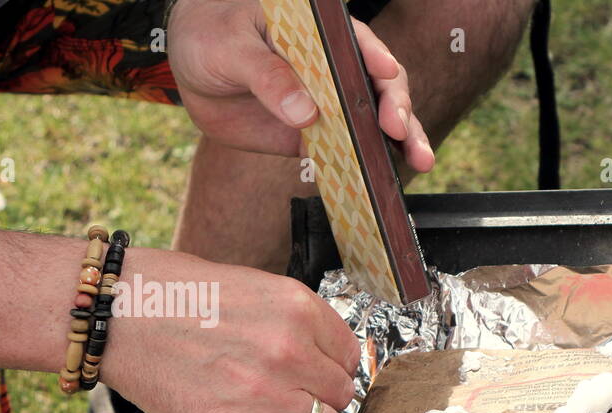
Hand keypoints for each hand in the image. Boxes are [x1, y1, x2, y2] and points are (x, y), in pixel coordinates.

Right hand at [102, 248, 360, 412]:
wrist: (112, 311)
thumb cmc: (171, 293)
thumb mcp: (251, 284)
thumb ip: (294, 319)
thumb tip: (324, 352)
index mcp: (297, 308)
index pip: (350, 354)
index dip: (333, 367)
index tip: (316, 373)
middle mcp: (288, 349)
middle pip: (341, 393)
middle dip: (321, 397)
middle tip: (290, 395)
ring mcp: (262, 390)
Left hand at [167, 0, 434, 168]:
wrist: (191, 68)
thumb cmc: (211, 34)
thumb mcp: (230, 46)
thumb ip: (266, 76)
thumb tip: (305, 114)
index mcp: (319, 31)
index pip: (357, 43)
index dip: (375, 59)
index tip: (384, 76)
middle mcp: (336, 66)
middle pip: (381, 84)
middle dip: (398, 107)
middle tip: (400, 132)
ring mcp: (332, 102)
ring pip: (376, 121)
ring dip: (402, 142)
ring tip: (421, 160)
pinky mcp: (321, 134)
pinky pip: (350, 151)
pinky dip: (368, 168)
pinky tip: (384, 182)